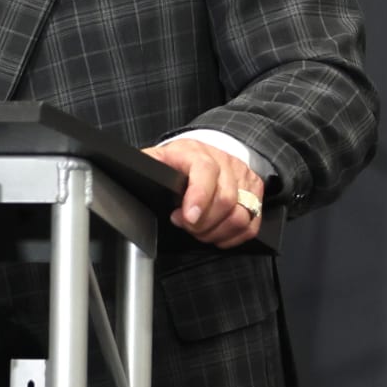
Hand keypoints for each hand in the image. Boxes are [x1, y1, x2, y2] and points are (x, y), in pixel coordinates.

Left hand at [143, 138, 263, 248]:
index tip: (187, 218)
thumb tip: (131, 168)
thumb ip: (148, 162)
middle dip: (203, 223)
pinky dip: (233, 236)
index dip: (198, 197)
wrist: (209, 150)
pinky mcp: (256, 193)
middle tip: (187, 225)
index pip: (206, 172)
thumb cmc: (183, 158)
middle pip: (225, 200)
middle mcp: (225, 164)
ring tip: (200, 230)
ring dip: (217, 232)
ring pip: (241, 216)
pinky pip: (251, 224)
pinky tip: (216, 233)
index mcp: (198, 154)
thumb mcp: (161, 155)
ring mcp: (243, 179)